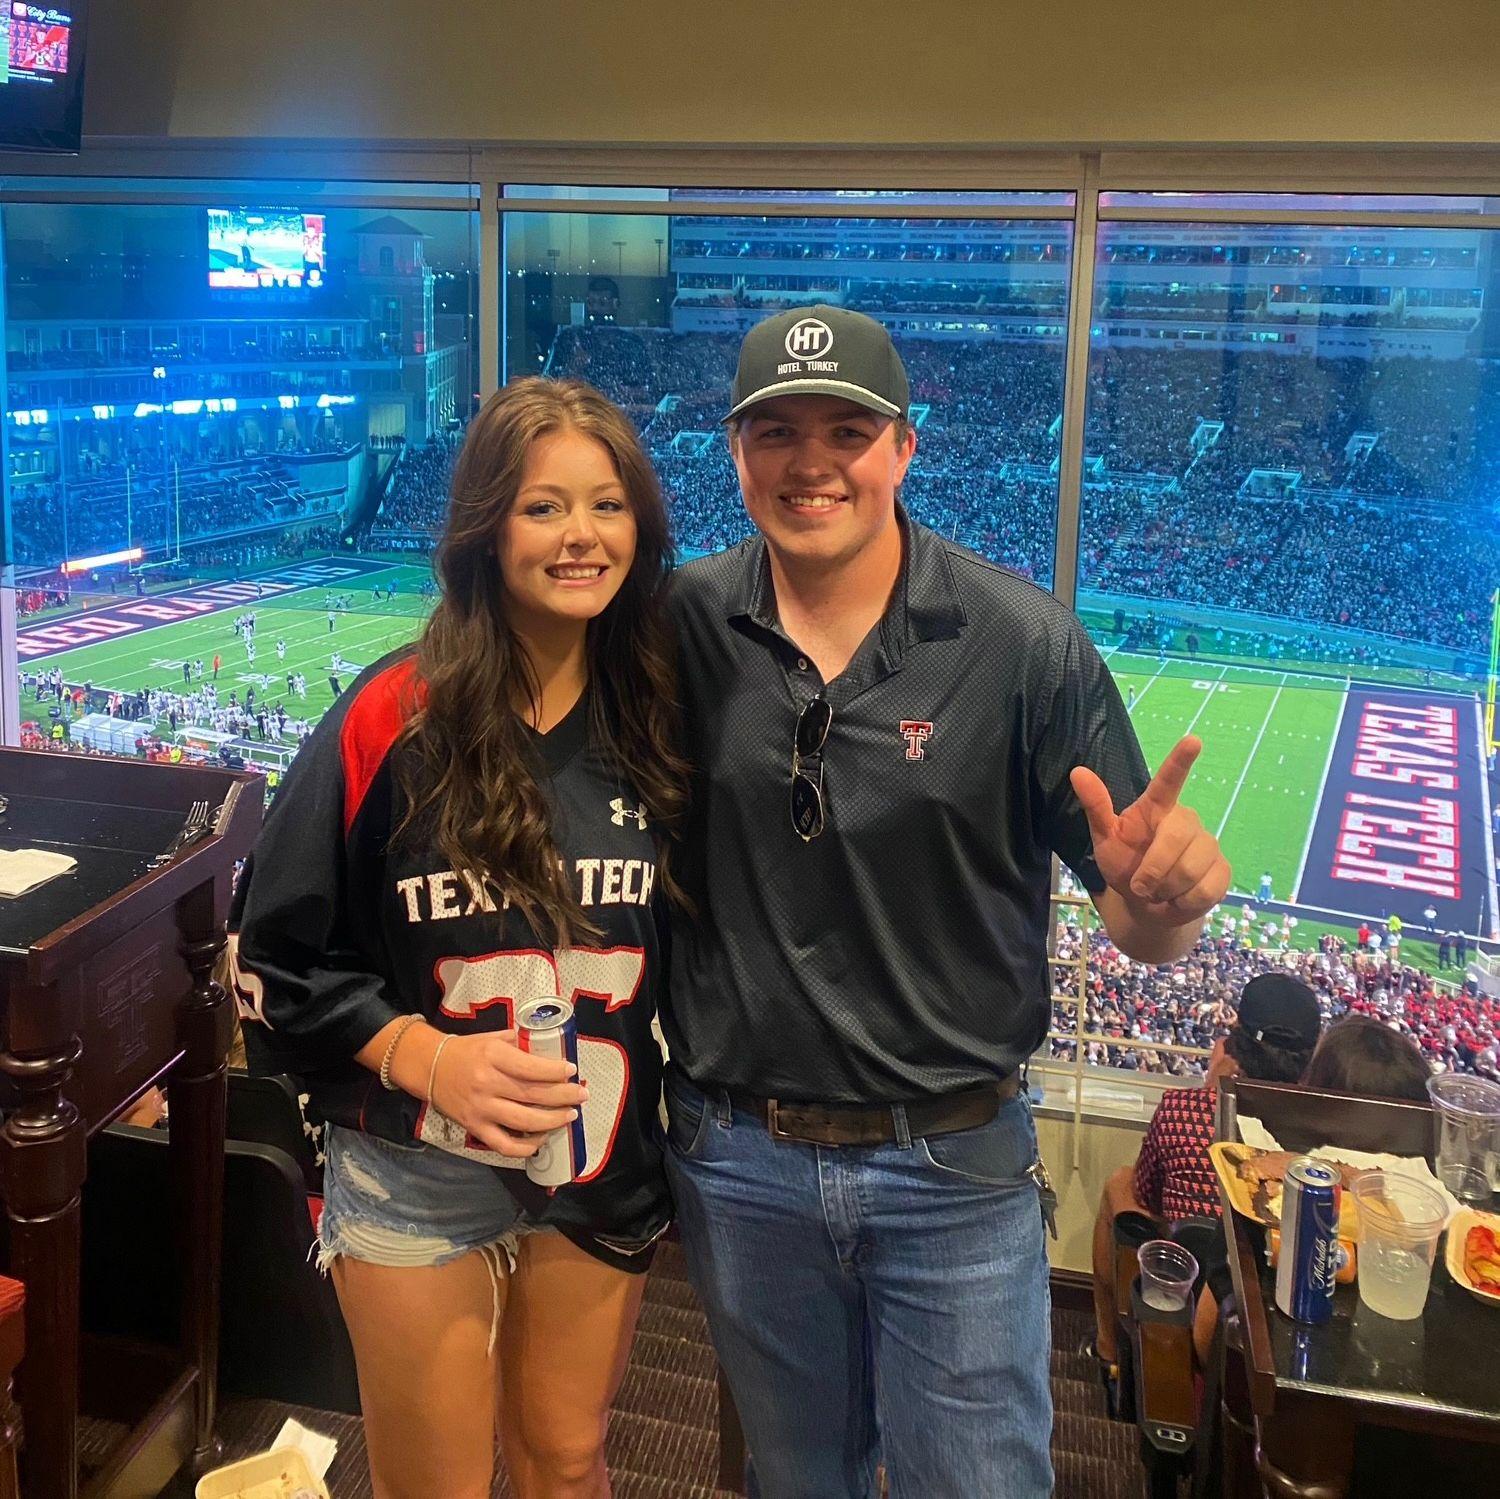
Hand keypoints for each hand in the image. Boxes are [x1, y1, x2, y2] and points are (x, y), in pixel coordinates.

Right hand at [430, 1028, 587, 1159]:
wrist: (429, 1067)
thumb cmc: (466, 1050)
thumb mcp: (492, 1038)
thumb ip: (518, 1045)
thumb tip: (547, 1053)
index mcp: (493, 1056)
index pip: (530, 1067)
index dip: (554, 1072)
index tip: (572, 1071)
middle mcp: (487, 1083)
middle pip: (532, 1095)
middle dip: (563, 1096)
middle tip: (582, 1095)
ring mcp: (481, 1108)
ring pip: (523, 1121)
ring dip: (552, 1121)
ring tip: (570, 1116)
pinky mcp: (475, 1128)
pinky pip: (504, 1144)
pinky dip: (525, 1147)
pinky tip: (541, 1140)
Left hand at [1069, 735, 1230, 925]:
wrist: (1145, 906)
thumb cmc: (1125, 865)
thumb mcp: (1105, 839)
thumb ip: (1096, 806)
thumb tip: (1077, 771)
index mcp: (1157, 808)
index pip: (1169, 781)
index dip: (1180, 761)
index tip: (1193, 740)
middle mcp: (1186, 820)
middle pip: (1177, 835)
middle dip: (1154, 867)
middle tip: (1140, 885)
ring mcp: (1208, 844)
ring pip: (1192, 868)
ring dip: (1167, 889)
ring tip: (1159, 891)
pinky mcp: (1223, 870)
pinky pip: (1206, 889)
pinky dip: (1184, 902)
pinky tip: (1178, 899)